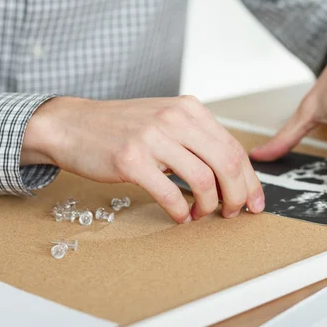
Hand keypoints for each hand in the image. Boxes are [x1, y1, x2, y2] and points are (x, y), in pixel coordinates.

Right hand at [22, 96, 264, 222]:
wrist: (71, 124)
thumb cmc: (121, 127)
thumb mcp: (166, 120)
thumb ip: (197, 139)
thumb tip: (230, 174)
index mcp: (190, 109)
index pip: (234, 148)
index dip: (250, 180)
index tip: (254, 201)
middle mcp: (175, 119)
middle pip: (227, 163)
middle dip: (237, 195)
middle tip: (233, 213)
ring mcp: (153, 138)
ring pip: (204, 180)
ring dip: (209, 205)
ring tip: (201, 214)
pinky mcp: (132, 160)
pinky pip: (171, 193)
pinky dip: (182, 212)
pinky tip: (181, 216)